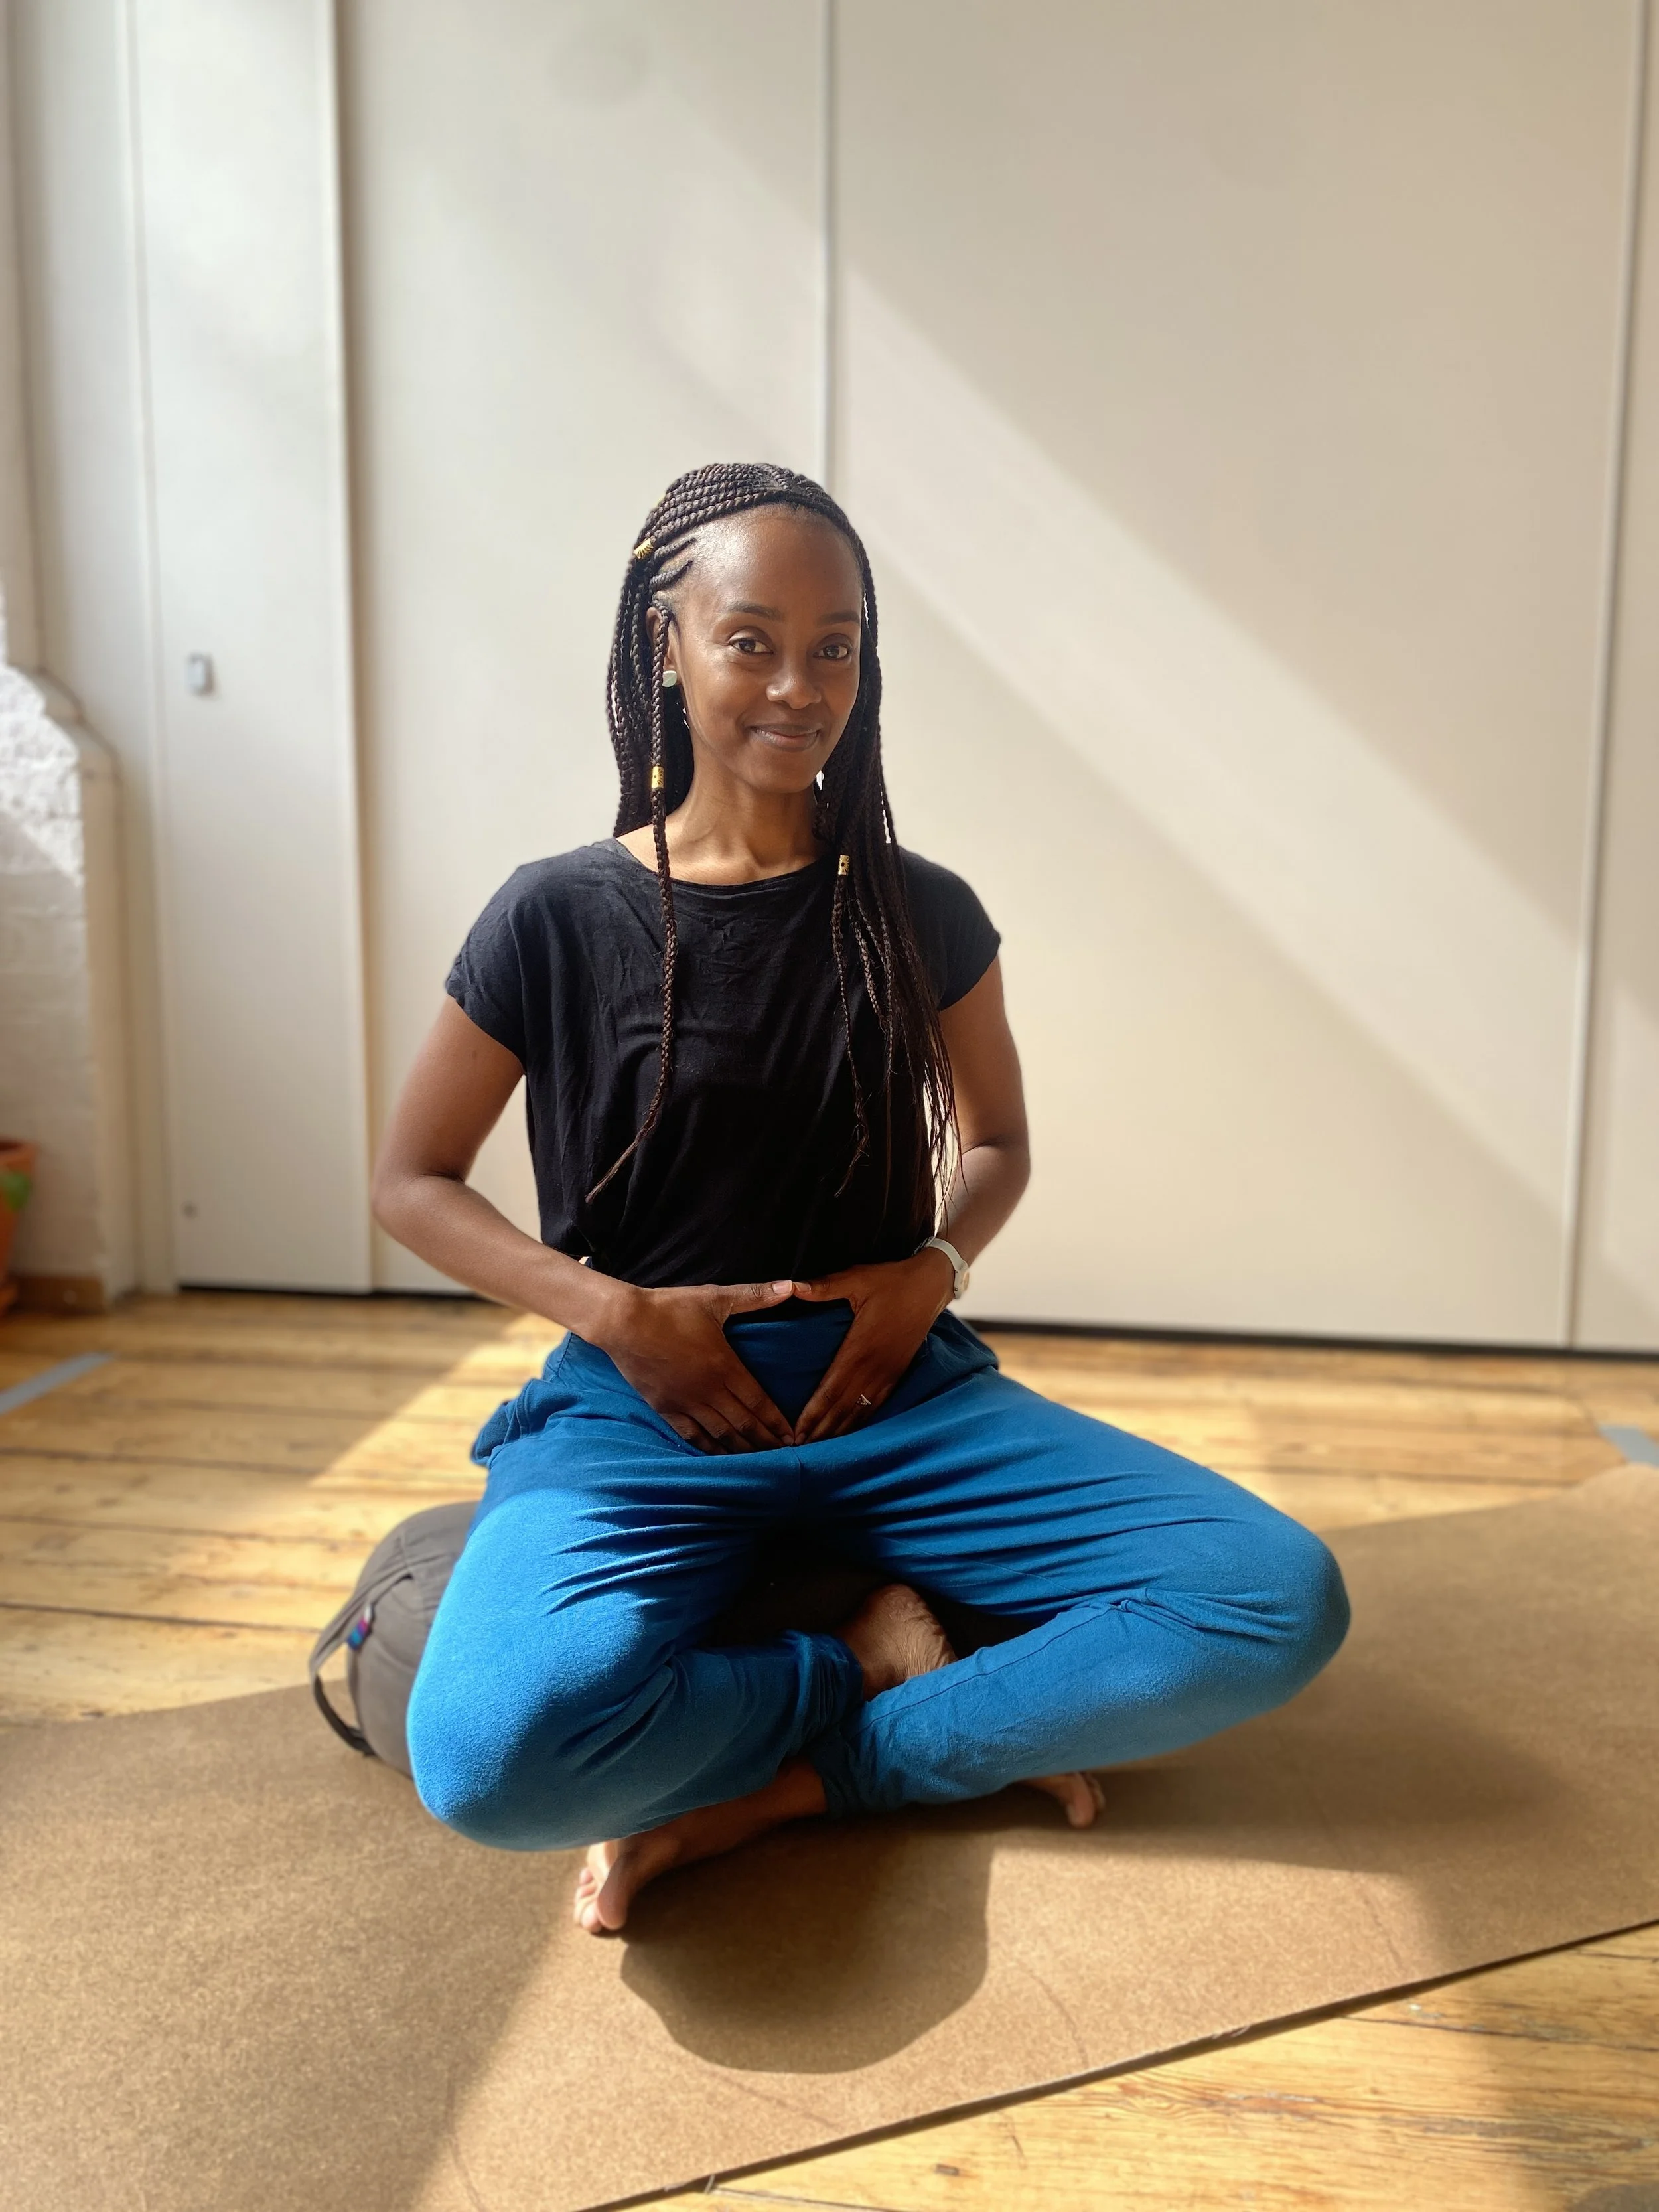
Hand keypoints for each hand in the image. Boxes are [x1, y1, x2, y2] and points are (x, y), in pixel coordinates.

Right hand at [591, 1279, 798, 1452]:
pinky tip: (720, 1458)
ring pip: (720, 1434)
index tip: (793, 1437)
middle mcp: (708, 1390)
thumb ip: (755, 1295)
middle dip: (766, 1442)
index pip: (758, 1402)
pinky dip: (709, 1449)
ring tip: (760, 1461)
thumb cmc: (670, 1308)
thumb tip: (792, 1286)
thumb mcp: (714, 1298)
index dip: (777, 1421)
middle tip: (784, 1455)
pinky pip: (692, 1435)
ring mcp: (685, 1402)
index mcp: (724, 1366)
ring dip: (742, 1450)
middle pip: (743, 1424)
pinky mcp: (665, 1408)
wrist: (623, 1322)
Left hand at [789, 1251, 954, 1443]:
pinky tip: (851, 1432)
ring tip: (820, 1449)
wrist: (931, 1284)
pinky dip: (862, 1420)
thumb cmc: (892, 1280)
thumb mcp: (856, 1278)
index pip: (831, 1389)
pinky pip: (878, 1403)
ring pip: (861, 1409)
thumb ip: (823, 1287)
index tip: (796, 1432)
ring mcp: (889, 1372)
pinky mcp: (898, 1372)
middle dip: (821, 1430)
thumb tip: (791, 1286)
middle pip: (843, 1407)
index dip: (813, 1413)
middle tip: (800, 1451)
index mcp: (861, 1347)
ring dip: (840, 1430)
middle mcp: (875, 1366)